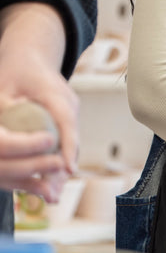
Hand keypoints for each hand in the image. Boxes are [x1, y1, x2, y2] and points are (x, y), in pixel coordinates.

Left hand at [0, 55, 79, 195]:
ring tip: (51, 196)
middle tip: (53, 194)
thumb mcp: (3, 86)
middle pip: (71, 139)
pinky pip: (65, 143)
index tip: (67, 168)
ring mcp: (70, 112)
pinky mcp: (65, 120)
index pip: (66, 121)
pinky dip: (58, 161)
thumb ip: (4, 108)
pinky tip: (50, 184)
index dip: (67, 146)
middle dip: (63, 168)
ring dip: (61, 170)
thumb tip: (1, 136)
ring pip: (70, 144)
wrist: (32, 55)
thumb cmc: (16, 69)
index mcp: (55, 92)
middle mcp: (69, 104)